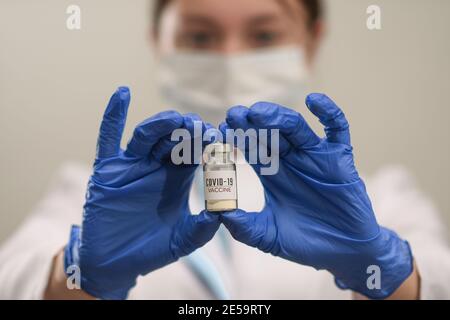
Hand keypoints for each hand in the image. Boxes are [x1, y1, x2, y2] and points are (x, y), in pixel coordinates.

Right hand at [64, 87, 219, 299]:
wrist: (116, 263)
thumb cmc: (151, 249)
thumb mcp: (181, 240)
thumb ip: (200, 229)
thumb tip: (221, 215)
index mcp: (178, 177)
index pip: (195, 153)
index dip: (207, 144)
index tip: (220, 138)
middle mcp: (157, 166)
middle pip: (174, 139)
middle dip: (188, 131)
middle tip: (201, 127)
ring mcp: (132, 165)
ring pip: (147, 136)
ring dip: (161, 125)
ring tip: (176, 119)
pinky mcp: (108, 170)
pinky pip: (108, 139)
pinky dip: (113, 116)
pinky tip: (122, 93)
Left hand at [219, 94, 412, 298]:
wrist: (343, 252)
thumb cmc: (305, 242)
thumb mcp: (268, 236)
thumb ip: (245, 227)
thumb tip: (219, 214)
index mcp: (271, 174)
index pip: (250, 149)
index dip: (237, 139)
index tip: (221, 130)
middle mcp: (290, 160)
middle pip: (269, 133)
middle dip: (251, 124)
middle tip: (234, 115)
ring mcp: (315, 156)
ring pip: (295, 127)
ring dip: (278, 117)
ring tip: (259, 113)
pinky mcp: (339, 157)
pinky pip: (337, 129)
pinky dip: (329, 112)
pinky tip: (314, 100)